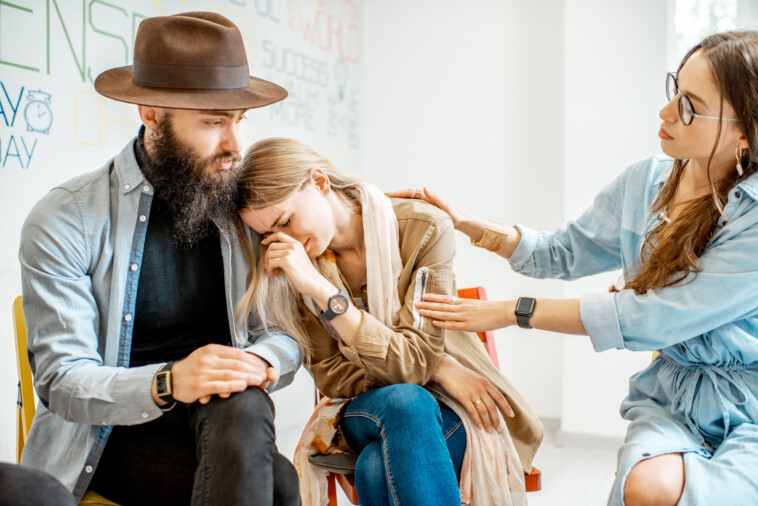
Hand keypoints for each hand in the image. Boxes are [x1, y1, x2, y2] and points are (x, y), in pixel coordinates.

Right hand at [152, 344, 276, 405]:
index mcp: (212, 350)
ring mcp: (203, 372)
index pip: (237, 354)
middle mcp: (208, 359)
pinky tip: (242, 386)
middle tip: (264, 376)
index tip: (262, 367)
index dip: (251, 361)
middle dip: (252, 370)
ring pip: (230, 374)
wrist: (170, 380)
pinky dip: (232, 385)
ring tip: (259, 381)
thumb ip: (224, 357)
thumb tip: (246, 360)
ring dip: (247, 378)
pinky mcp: (198, 386)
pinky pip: (219, 385)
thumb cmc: (193, 369)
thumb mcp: (207, 357)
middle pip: (236, 364)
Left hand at [261, 232, 326, 296]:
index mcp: (296, 244)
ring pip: (270, 255)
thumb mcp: (299, 257)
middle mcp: (293, 246)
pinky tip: (274, 274)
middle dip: (267, 256)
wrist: (313, 282)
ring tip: (273, 271)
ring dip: (268, 264)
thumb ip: (290, 252)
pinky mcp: (286, 261)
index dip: (269, 238)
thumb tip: (273, 251)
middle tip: (269, 265)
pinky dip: (269, 269)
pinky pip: (271, 263)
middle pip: (272, 246)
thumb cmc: (305, 273)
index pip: (279, 234)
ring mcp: (290, 253)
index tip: (264, 243)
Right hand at [385, 188, 482, 235]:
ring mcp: (423, 206)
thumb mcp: (446, 206)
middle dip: (393, 196)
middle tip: (380, 200)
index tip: (386, 194)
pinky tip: (396, 216)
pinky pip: (410, 209)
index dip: (397, 193)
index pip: (409, 192)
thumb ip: (436, 198)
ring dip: (396, 203)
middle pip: (405, 196)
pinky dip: (402, 210)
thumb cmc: (454, 214)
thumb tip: (425, 187)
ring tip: (384, 207)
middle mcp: (424, 199)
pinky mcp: (424, 212)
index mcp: (426, 196)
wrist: (461, 221)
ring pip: (406, 202)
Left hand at [416, 293, 513, 331]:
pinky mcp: (468, 326)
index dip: (433, 297)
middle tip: (415, 303)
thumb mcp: (476, 305)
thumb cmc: (491, 310)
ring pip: (444, 314)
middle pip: (441, 305)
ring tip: (420, 311)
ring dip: (431, 313)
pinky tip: (434, 323)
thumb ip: (465, 306)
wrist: (503, 312)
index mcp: (464, 302)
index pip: (445, 298)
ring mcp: (465, 317)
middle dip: (427, 304)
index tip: (423, 295)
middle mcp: (462, 308)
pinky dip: (442, 324)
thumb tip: (456, 307)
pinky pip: (452, 325)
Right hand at [431, 355, 512, 431]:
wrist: (445, 369)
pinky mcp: (463, 397)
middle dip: (496, 420)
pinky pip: (473, 412)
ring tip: (489, 431)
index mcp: (485, 382)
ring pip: (484, 411)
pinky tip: (479, 427)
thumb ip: (482, 386)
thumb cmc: (459, 374)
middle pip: (492, 407)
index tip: (511, 415)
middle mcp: (481, 388)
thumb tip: (488, 398)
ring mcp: (472, 392)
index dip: (506, 407)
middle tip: (498, 429)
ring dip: (487, 423)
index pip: (499, 396)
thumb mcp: (475, 377)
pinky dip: (477, 421)